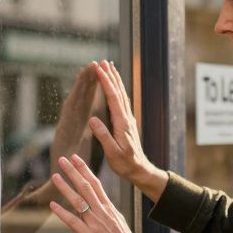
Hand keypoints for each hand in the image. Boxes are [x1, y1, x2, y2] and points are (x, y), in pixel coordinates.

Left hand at [48, 64, 105, 165]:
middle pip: (77, 97)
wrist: (54, 181)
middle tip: (93, 63)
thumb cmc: (67, 174)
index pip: (77, 104)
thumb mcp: (71, 164)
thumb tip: (77, 138)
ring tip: (91, 68)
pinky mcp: (68, 127)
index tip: (92, 73)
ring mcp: (67, 125)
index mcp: (68, 130)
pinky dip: (82, 96)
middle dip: (85, 81)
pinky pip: (76, 108)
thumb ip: (73, 153)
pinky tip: (87, 88)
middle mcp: (66, 124)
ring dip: (84, 85)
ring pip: (76, 100)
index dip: (85, 88)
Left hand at [50, 154, 148, 232]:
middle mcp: (101, 211)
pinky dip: (62, 212)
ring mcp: (94, 222)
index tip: (75, 158)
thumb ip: (106, 211)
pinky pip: (73, 221)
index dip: (84, 169)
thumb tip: (99, 203)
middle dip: (73, 172)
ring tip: (55, 176)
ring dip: (65, 187)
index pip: (95, 183)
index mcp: (108, 206)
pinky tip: (52, 204)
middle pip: (85, 186)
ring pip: (78, 200)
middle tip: (62, 159)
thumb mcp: (117, 220)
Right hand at [87, 61, 166, 200]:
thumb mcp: (112, 153)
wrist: (139, 170)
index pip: (113, 98)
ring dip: (115, 80)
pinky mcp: (127, 123)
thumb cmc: (125, 164)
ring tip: (110, 68)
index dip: (106, 83)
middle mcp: (126, 118)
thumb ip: (103, 136)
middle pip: (119, 92)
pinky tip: (115, 87)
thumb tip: (92, 119)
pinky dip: (117, 90)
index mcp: (122, 123)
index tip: (100, 70)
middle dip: (111, 76)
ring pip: (122, 95)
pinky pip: (122, 101)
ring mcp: (128, 120)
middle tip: (104, 62)